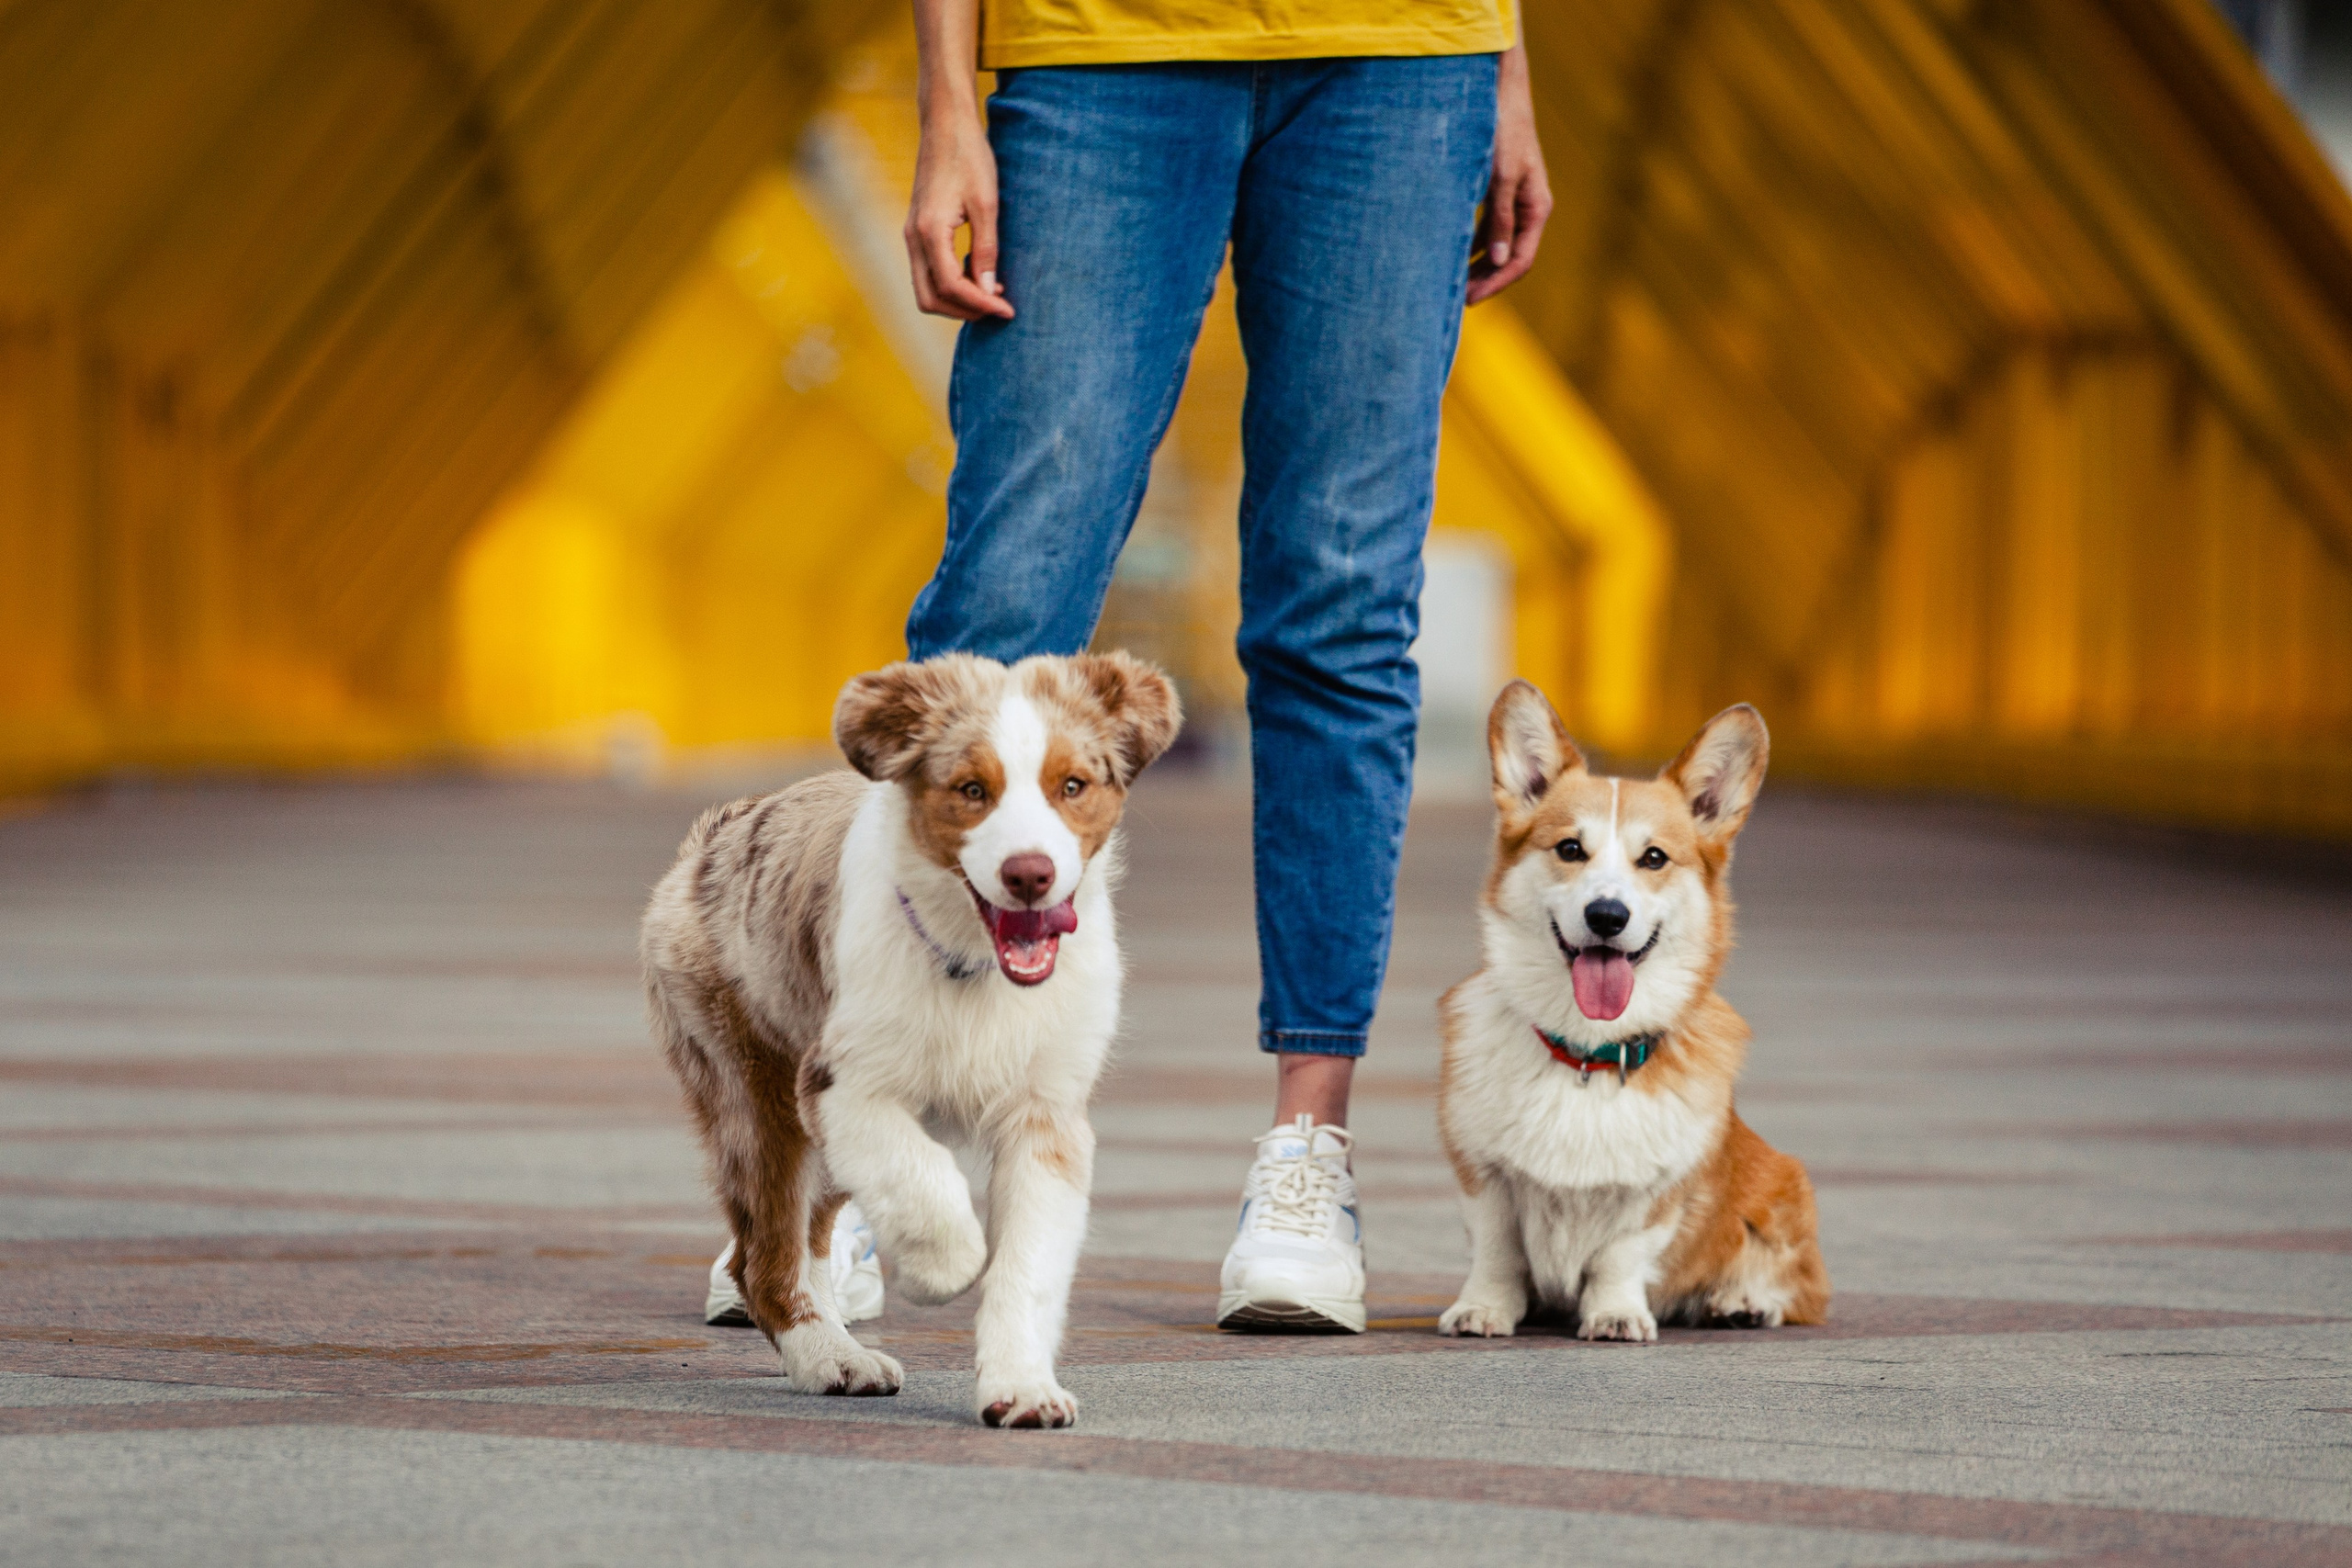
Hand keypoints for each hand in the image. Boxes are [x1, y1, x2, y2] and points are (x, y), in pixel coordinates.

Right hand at [905, 115, 1014, 321]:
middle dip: (964, 311)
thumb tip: (990, 291)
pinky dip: (951, 284)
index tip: (1008, 310)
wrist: (945, 124)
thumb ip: (986, 249)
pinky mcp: (917, 231)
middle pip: (930, 299)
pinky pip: (928, 272)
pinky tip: (980, 275)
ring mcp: (911, 235)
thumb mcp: (987, 203)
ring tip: (993, 293)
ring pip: (926, 289)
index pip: (952, 286)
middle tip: (998, 307)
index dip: (981, 304)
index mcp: (930, 231)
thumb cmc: (969, 156)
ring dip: (957, 300)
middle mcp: (913, 237)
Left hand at [1467, 41, 1551, 304]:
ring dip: (1475, 264)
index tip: (1468, 300)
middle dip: (1483, 280)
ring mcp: (1512, 199)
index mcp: (1536, 208)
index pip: (1520, 261)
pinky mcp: (1496, 189)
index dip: (1495, 284)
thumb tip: (1499, 260)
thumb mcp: (1499, 177)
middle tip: (1453, 299)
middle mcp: (1527, 208)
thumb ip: (1499, 219)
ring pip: (1495, 244)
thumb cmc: (1501, 130)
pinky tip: (1448, 252)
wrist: (1497, 91)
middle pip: (1508, 258)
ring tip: (1449, 281)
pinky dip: (1469, 242)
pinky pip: (1485, 227)